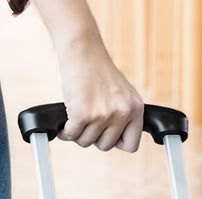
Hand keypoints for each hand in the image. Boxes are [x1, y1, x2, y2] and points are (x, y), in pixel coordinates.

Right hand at [56, 36, 143, 151]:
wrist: (83, 49)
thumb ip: (123, 116)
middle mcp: (122, 112)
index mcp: (135, 108)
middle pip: (105, 146)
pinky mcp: (82, 114)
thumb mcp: (121, 93)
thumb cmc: (98, 70)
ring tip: (76, 118)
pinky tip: (65, 122)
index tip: (105, 134)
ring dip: (77, 133)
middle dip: (93, 137)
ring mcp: (103, 114)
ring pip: (86, 142)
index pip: (131, 145)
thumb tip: (114, 141)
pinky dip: (65, 131)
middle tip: (86, 122)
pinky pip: (71, 135)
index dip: (116, 142)